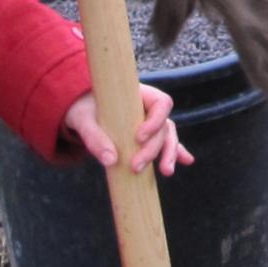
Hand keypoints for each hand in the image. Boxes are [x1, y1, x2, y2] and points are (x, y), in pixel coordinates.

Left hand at [65, 84, 186, 173]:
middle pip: (164, 126)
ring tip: (166, 172)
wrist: (81, 110)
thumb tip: (111, 161)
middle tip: (136, 167)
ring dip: (170, 153)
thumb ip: (94, 138)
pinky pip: (166, 143)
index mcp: (138, 94)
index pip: (161, 103)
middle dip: (154, 149)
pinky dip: (177, 152)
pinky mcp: (147, 136)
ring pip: (168, 136)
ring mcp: (150, 122)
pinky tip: (186, 161)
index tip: (139, 137)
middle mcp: (148, 107)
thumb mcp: (83, 120)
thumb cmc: (82, 109)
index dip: (156, 121)